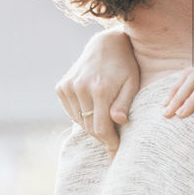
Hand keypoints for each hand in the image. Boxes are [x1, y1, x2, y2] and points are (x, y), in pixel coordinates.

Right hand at [55, 29, 140, 154]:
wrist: (106, 44)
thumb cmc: (125, 66)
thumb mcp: (132, 83)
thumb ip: (124, 103)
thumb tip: (118, 122)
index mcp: (100, 89)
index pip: (101, 128)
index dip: (109, 142)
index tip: (116, 150)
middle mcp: (80, 88)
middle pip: (89, 127)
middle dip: (102, 136)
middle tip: (114, 139)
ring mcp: (68, 87)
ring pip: (79, 121)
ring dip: (92, 125)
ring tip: (105, 119)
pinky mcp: (61, 87)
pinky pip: (71, 112)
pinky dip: (81, 115)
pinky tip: (93, 108)